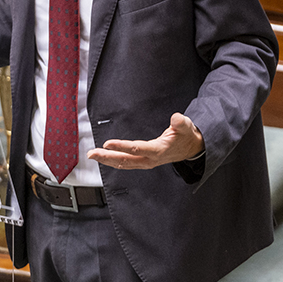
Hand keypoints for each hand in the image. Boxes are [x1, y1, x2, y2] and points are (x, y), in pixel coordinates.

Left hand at [88, 113, 203, 169]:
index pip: (137, 149)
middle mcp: (150, 159)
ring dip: (107, 160)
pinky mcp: (143, 161)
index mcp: (159, 150)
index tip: (108, 143)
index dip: (122, 147)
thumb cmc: (186, 136)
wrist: (191, 149)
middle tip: (92, 153)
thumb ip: (181, 123)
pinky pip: (126, 163)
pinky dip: (114, 161)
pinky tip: (104, 158)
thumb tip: (176, 117)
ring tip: (92, 155)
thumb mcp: (186, 126)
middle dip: (107, 157)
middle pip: (125, 160)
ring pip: (123, 163)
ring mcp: (146, 162)